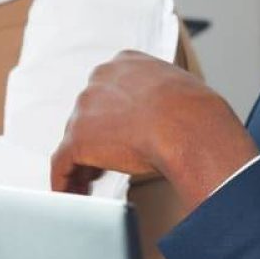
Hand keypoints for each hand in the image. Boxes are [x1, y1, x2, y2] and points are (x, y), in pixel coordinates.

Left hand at [49, 53, 255, 212]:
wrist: (189, 127)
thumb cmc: (197, 114)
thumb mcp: (182, 92)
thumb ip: (165, 100)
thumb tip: (173, 122)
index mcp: (126, 63)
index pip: (109, 92)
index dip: (111, 118)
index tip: (118, 136)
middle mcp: (101, 79)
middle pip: (89, 115)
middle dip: (96, 141)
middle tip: (102, 166)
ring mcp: (86, 107)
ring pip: (75, 140)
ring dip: (82, 163)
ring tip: (88, 186)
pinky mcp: (78, 138)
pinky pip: (62, 164)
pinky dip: (64, 181)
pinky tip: (70, 195)